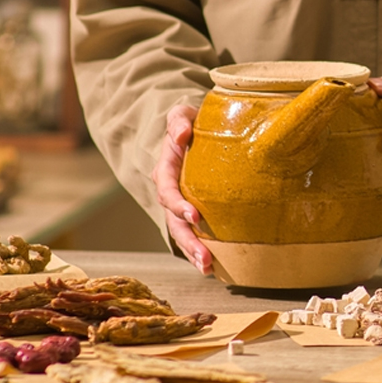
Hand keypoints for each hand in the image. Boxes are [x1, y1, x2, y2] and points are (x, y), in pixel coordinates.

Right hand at [151, 105, 212, 274]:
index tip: (195, 215)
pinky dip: (201, 250)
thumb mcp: (182, 114)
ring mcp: (180, 205)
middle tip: (205, 258)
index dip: (178, 204)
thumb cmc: (190, 122)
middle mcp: (170, 192)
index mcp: (165, 170)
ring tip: (207, 269)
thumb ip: (179, 121)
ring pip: (183, 233)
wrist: (192, 132)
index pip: (167, 191)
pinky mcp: (193, 212)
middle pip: (174, 222)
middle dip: (188, 241)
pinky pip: (195, 233)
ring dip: (193, 252)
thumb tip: (183, 133)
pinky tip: (216, 267)